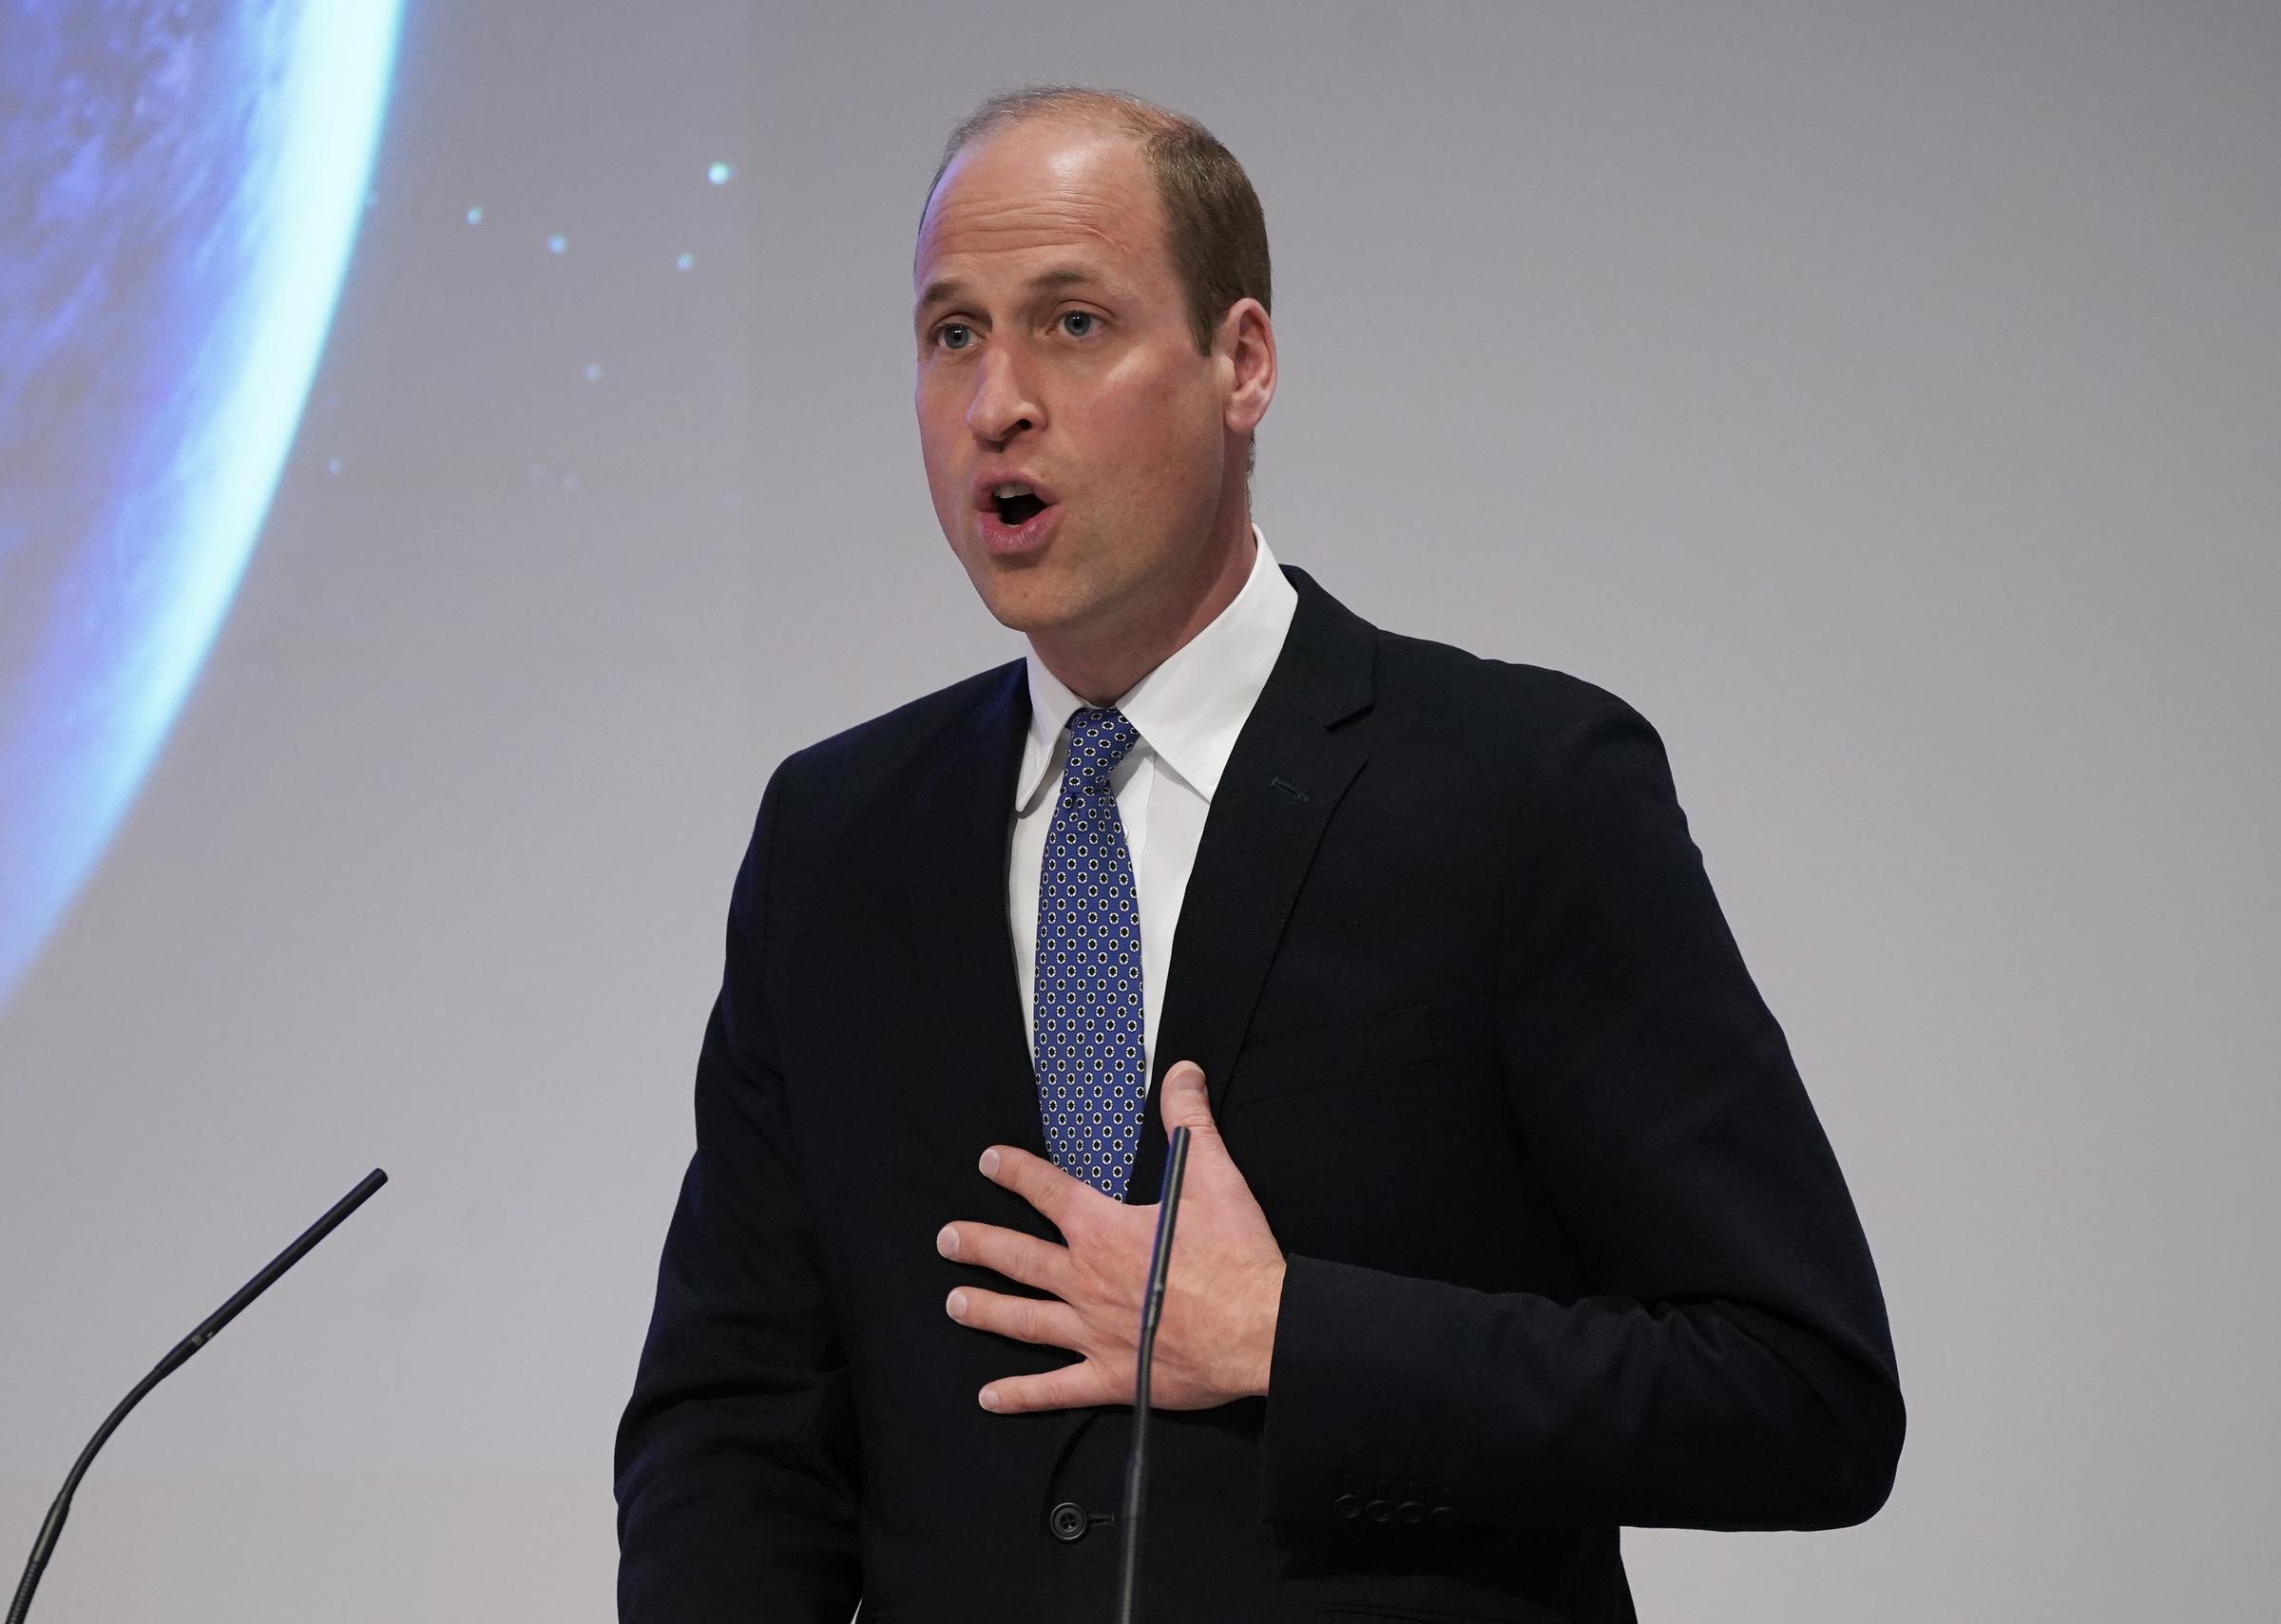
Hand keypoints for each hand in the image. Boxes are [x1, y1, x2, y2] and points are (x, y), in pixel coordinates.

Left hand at [936, 1061, 1286, 1413]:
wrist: (1260, 1328)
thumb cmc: (1236, 1256)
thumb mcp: (1215, 1176)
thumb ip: (1188, 1121)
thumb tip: (1181, 1072)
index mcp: (1105, 1231)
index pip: (1049, 1192)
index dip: (1017, 1173)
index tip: (990, 1162)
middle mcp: (1087, 1280)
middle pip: (1020, 1258)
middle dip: (980, 1245)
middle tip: (946, 1239)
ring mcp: (1094, 1331)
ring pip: (1025, 1319)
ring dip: (986, 1309)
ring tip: (954, 1303)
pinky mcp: (1113, 1375)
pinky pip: (1056, 1388)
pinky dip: (1021, 1394)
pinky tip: (990, 1397)